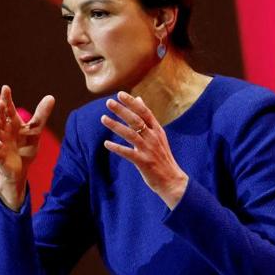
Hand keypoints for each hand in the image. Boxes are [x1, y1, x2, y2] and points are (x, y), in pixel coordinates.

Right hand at [0, 85, 54, 210]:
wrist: (20, 170)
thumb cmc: (25, 147)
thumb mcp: (35, 131)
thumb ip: (41, 115)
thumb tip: (51, 97)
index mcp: (11, 123)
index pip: (7, 108)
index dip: (6, 98)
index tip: (5, 88)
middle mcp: (3, 131)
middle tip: (0, 102)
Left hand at [101, 91, 188, 208]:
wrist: (172, 180)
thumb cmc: (162, 156)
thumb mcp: (158, 135)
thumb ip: (147, 119)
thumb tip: (139, 99)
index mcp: (157, 130)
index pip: (144, 112)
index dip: (132, 103)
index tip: (120, 94)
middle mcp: (153, 138)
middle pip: (136, 120)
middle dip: (122, 110)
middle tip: (109, 102)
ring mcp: (148, 149)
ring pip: (130, 134)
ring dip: (115, 125)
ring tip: (103, 118)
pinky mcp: (143, 162)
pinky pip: (127, 153)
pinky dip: (116, 148)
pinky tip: (106, 143)